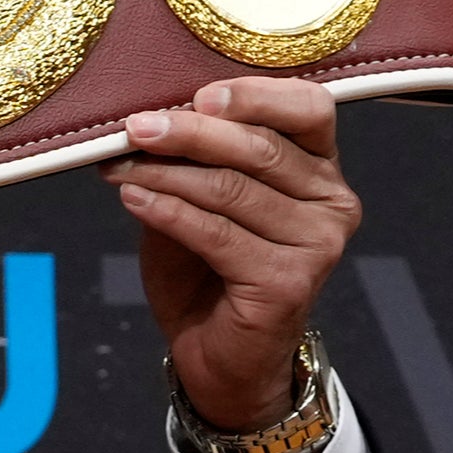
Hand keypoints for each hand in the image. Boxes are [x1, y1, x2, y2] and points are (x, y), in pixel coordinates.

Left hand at [110, 78, 363, 433]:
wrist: (219, 357)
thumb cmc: (209, 273)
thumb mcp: (200, 202)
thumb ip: (194, 162)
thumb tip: (149, 121)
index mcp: (321, 168)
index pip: (308, 109)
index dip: (254, 95)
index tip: (197, 95)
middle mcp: (332, 202)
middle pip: (262, 147)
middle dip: (190, 133)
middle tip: (136, 127)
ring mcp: (317, 245)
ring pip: (234, 190)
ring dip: (167, 174)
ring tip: (120, 166)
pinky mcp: (289, 282)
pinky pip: (219, 235)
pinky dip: (169, 212)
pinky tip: (134, 200)